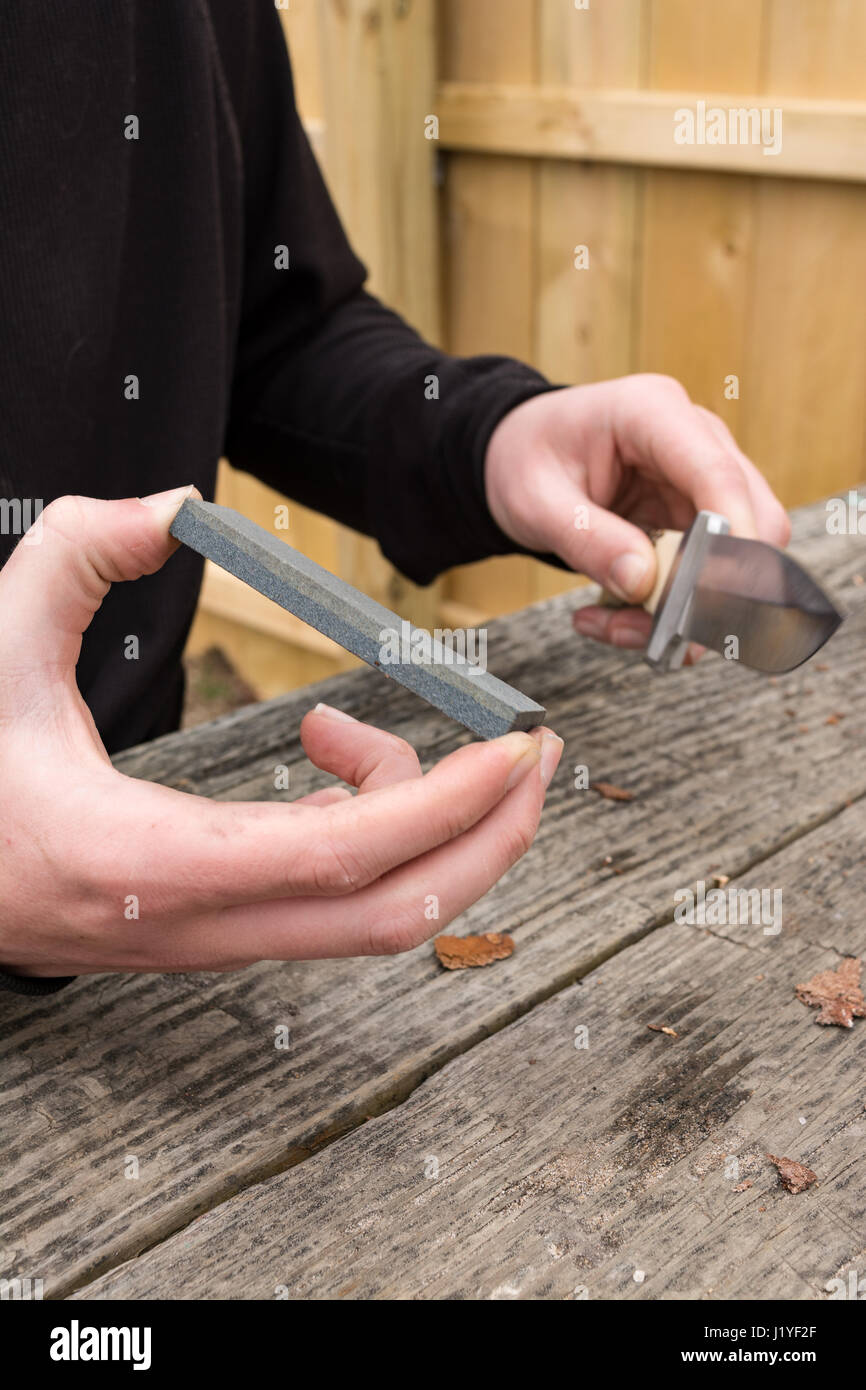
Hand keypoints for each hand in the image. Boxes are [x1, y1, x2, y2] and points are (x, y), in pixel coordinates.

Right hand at [0, 491, 561, 977]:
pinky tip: (332, 759)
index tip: (514, 747)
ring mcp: (218, 938)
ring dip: (420, 822)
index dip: (446, 804)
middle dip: (491, 836)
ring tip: (355, 729)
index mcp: (153, 861)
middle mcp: (203, 922)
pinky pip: (333, 893)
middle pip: (396, 914)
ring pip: (371, 911)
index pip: (344, 855)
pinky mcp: (224, 929)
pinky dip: (367, 826)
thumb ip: (72, 558)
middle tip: (534, 752)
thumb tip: (167, 504)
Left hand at [485, 374, 790, 652]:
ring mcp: (702, 484)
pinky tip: (613, 617)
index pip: (716, 473)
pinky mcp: (698, 521)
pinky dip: (667, 612)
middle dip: (712, 590)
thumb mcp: (536, 500)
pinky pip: (707, 579)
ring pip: (736, 562)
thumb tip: (643, 583)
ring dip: (684, 611)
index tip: (715, 594)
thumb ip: (587, 539)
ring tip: (612, 627)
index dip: (728, 536)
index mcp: (652, 413)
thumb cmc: (527, 460)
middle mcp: (695, 442)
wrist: (521, 455)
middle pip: (751, 522)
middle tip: (655, 633)